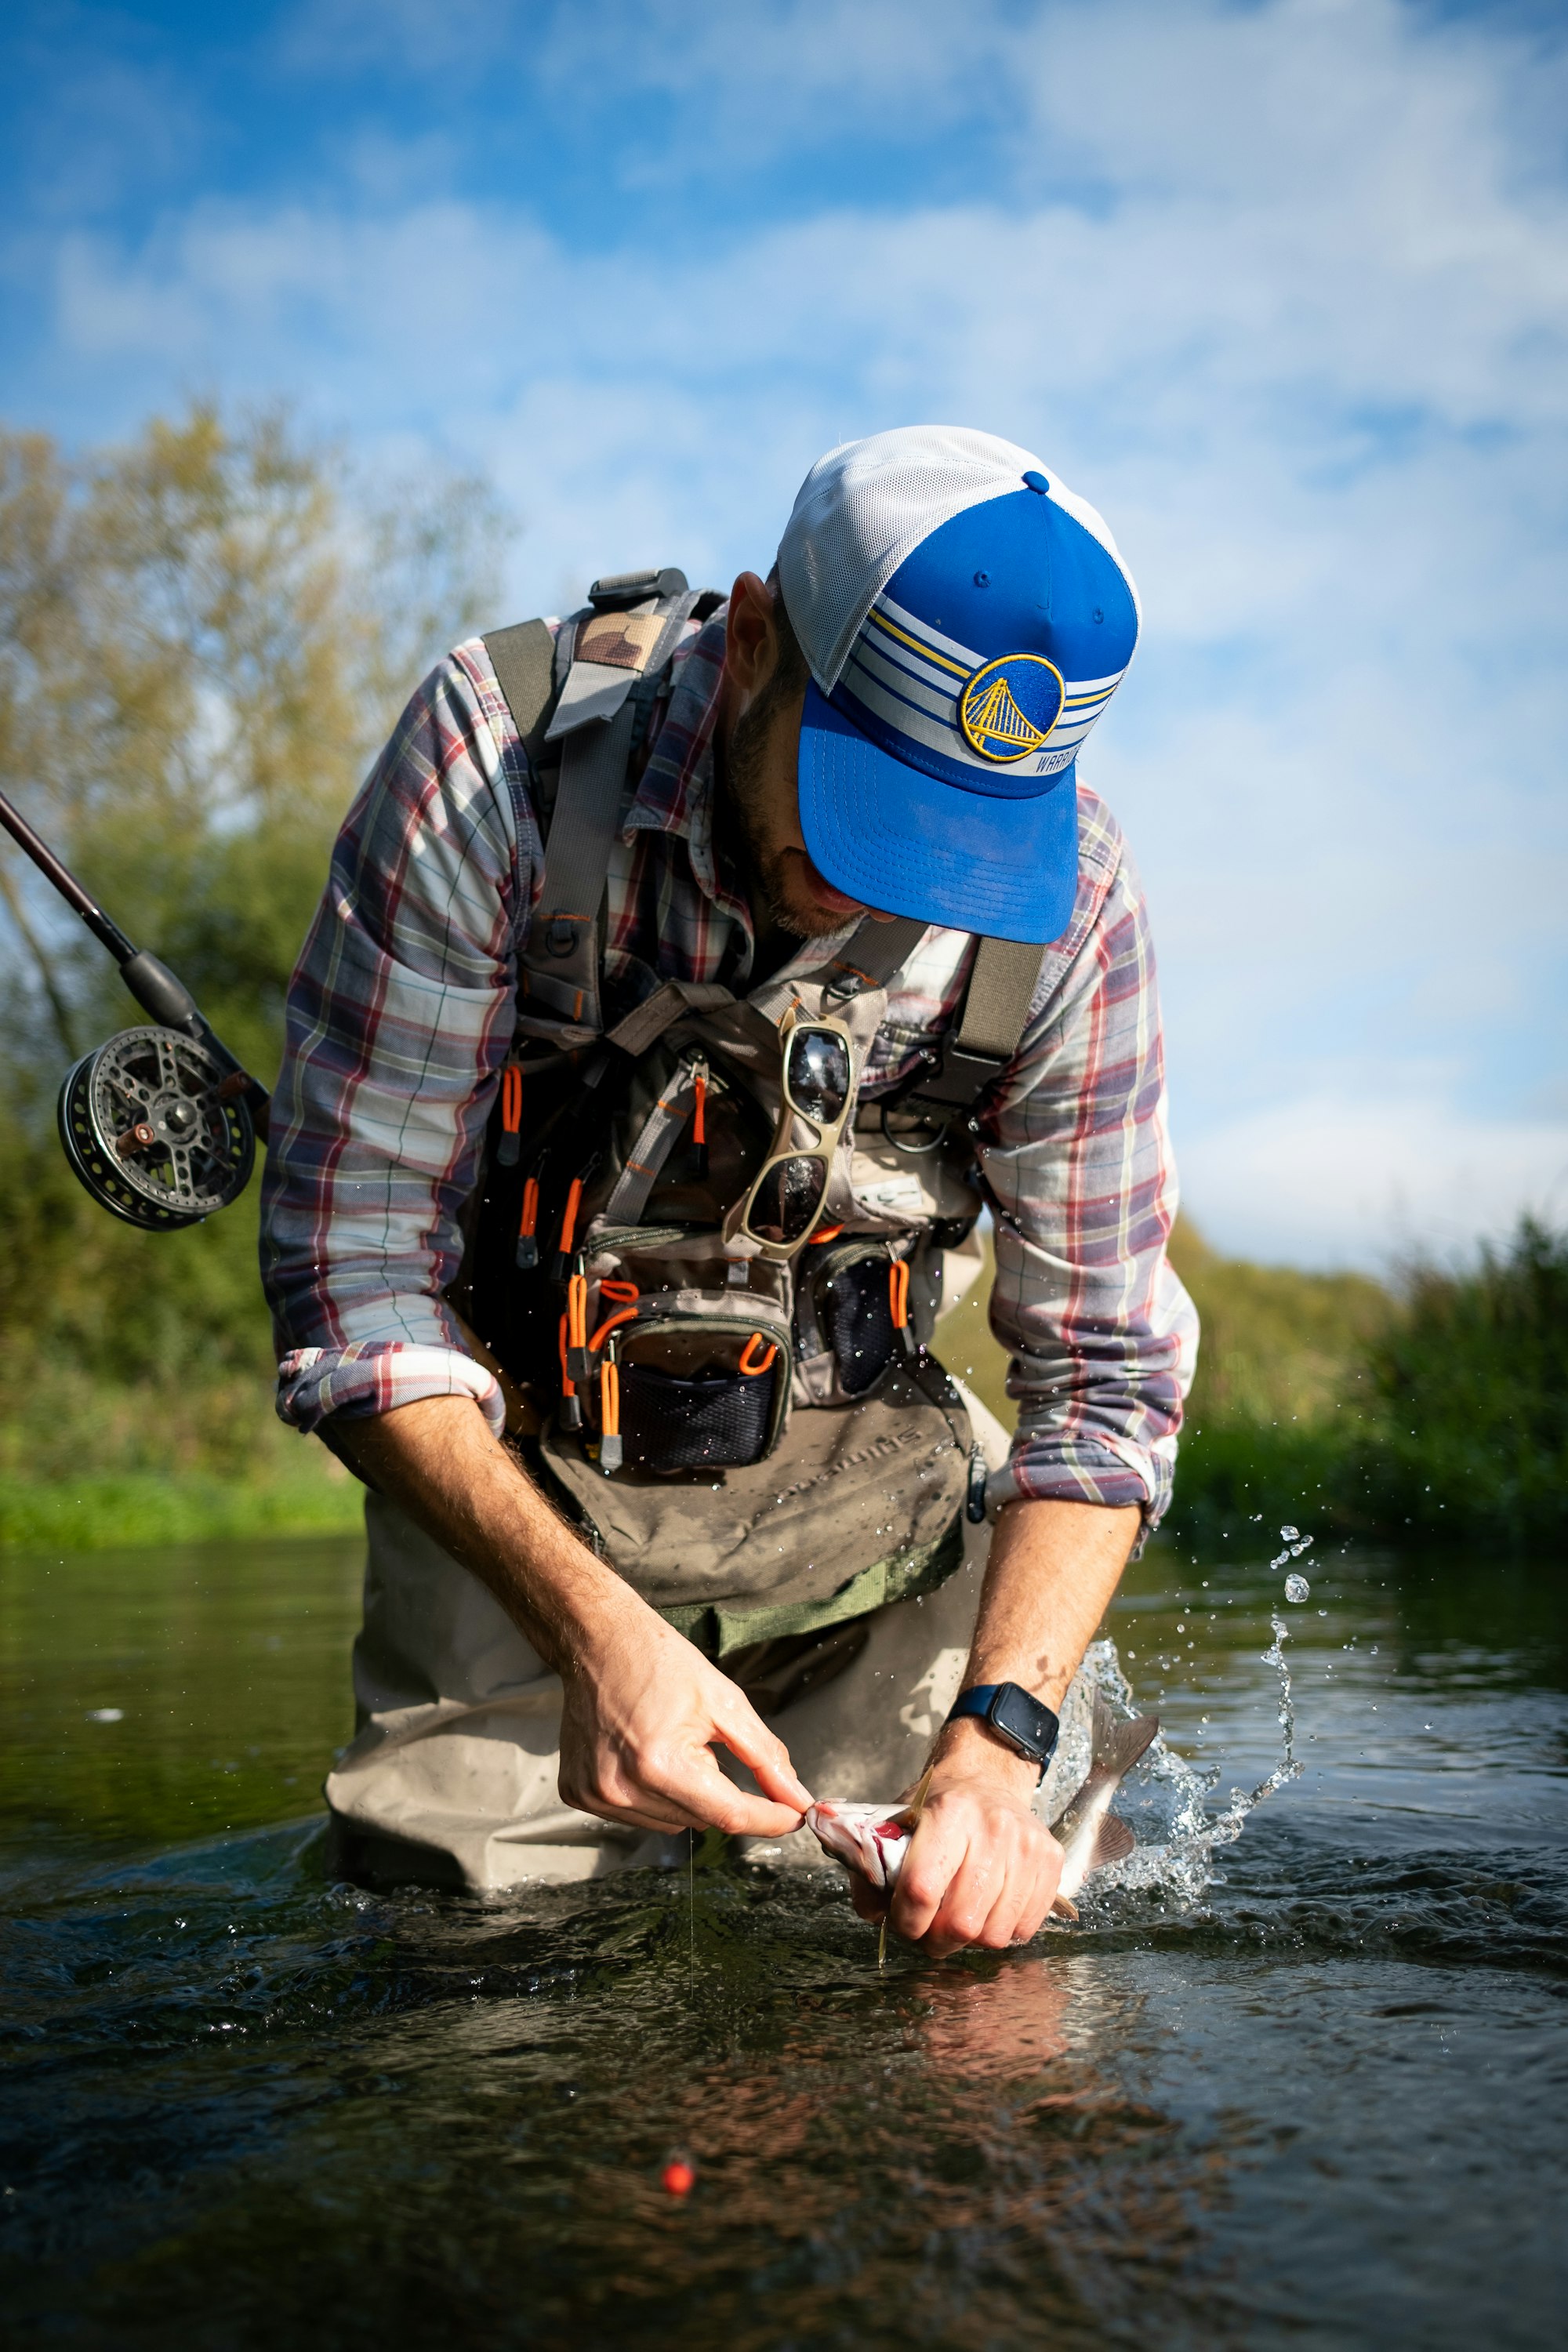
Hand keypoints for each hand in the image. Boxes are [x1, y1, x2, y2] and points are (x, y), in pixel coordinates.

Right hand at [558, 1587, 813, 1837]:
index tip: (795, 1816)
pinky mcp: (580, 1795)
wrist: (598, 1641)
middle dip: (718, 1791)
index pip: (731, 1815)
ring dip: (686, 1797)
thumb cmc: (660, 1662)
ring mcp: (598, 1796)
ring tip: (669, 1744)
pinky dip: (655, 1795)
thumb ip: (765, 1756)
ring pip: (672, 1823)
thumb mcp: (725, 1702)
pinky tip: (645, 1756)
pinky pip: (639, 1816)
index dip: (770, 1818)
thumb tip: (796, 1799)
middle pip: (702, 1821)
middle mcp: (624, 1789)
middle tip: (705, 1743)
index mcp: (661, 1764)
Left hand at [848, 1719, 1062, 1954]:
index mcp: (948, 1813)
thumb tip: (874, 1915)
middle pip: (961, 1922)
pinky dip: (1002, 1931)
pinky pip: (1025, 1928)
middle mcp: (993, 1827)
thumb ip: (877, 1868)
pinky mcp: (1051, 1861)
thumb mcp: (898, 1823)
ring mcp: (1027, 1846)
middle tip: (929, 1932)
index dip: (907, 1920)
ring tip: (959, 1919)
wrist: (987, 1779)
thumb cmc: (938, 1807)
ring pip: (995, 1934)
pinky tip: (988, 1910)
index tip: (903, 1922)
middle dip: (937, 1940)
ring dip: (970, 1940)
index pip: (922, 1889)